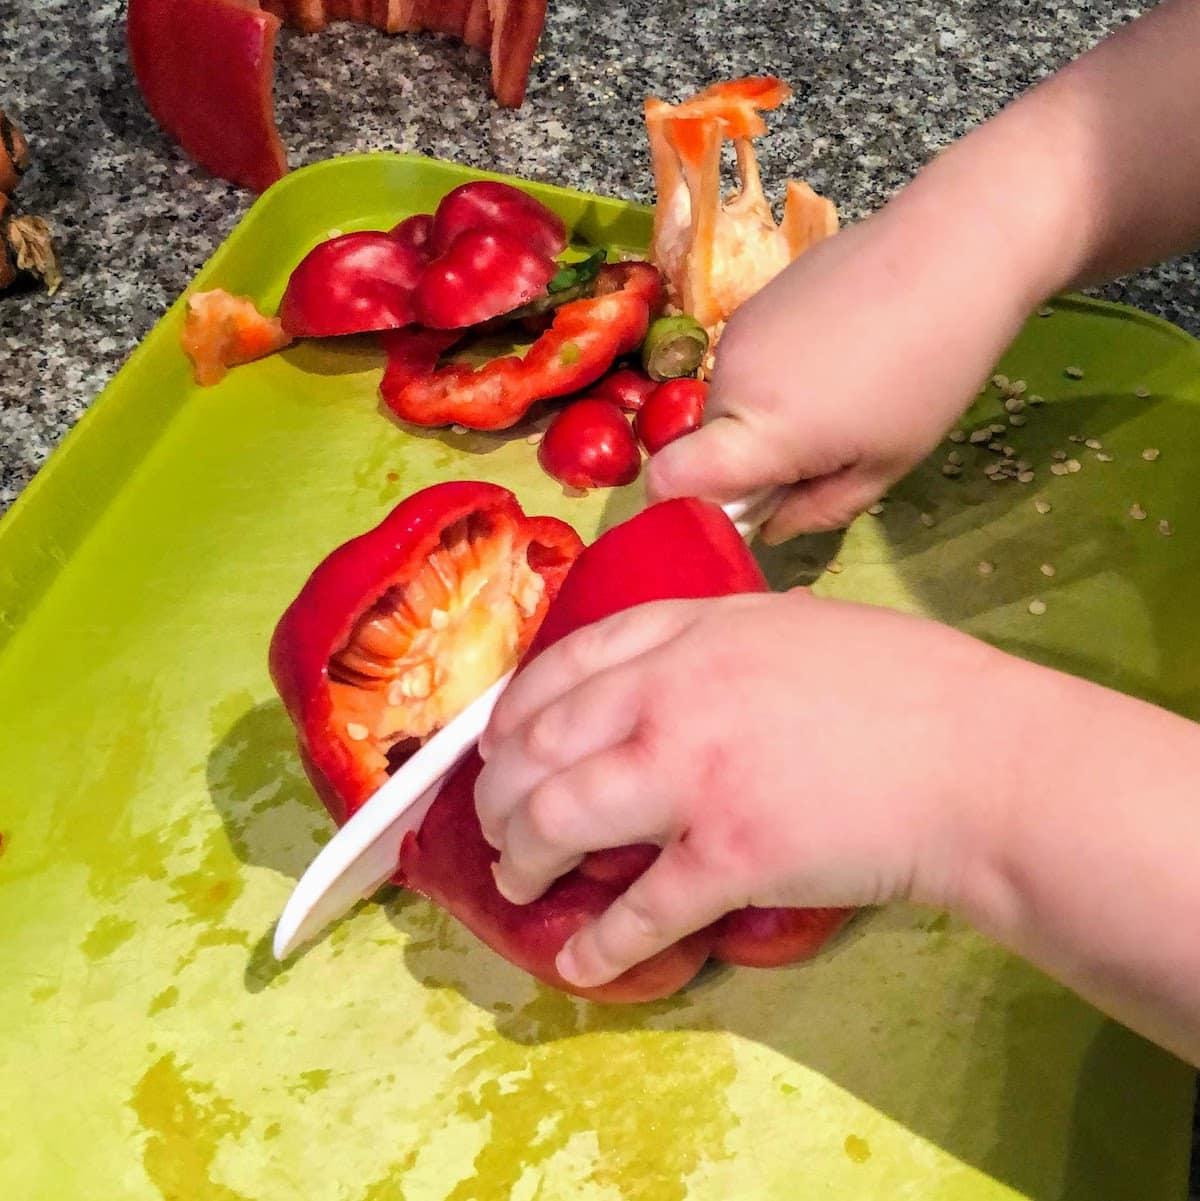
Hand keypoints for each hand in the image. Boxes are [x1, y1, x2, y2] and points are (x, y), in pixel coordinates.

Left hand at [475, 590, 1017, 988]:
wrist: (982, 758)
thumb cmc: (904, 682)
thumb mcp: (792, 623)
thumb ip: (713, 640)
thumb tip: (669, 665)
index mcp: (686, 633)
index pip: (559, 670)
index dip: (514, 716)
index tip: (500, 749)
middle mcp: (669, 697)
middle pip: (538, 748)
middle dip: (498, 797)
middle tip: (496, 827)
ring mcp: (692, 777)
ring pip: (556, 821)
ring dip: (521, 862)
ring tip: (519, 883)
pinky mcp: (728, 859)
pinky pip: (639, 911)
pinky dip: (599, 947)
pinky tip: (581, 964)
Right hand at [647, 200, 1048, 542]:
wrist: (954, 247)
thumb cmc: (932, 371)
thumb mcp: (887, 465)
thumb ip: (819, 509)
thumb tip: (771, 526)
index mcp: (760, 431)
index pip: (669, 479)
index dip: (681, 505)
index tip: (734, 510)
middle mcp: (729, 381)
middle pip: (710, 444)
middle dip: (750, 461)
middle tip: (825, 451)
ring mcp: (737, 335)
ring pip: (729, 403)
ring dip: (765, 417)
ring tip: (841, 395)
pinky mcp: (752, 303)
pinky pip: (746, 363)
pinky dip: (776, 376)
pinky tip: (837, 354)